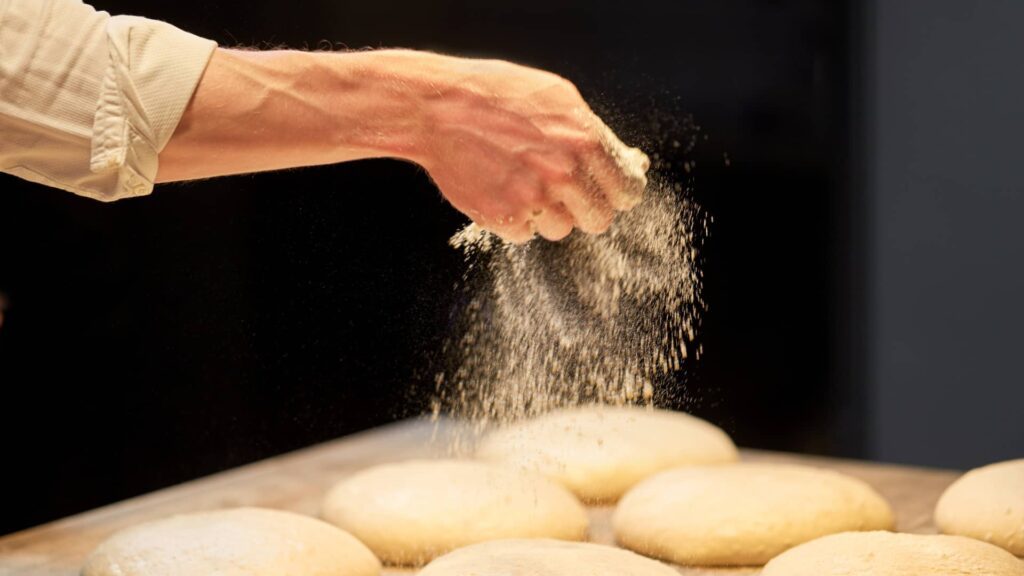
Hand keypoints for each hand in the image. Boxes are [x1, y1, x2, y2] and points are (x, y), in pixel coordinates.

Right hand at [413, 56, 649, 242]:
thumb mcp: (557, 98)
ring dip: (548, 215)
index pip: (627, 190)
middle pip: (598, 219)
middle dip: (586, 209)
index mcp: (585, 141)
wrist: (438, 108)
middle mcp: (564, 174)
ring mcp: (533, 199)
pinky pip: (525, 234)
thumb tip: (633, 161)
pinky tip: (500, 188)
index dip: (620, 194)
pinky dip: (515, 218)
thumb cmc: (497, 94)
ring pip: (561, 229)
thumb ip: (593, 132)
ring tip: (523, 182)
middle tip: (566, 193)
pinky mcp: (503, 217)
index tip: (611, 194)